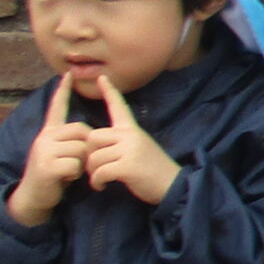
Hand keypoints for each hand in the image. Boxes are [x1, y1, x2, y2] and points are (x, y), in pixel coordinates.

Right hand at [9, 72, 93, 225]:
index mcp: (48, 132)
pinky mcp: (47, 165)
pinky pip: (76, 165)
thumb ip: (70, 141)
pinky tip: (64, 178)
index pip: (56, 107)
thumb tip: (91, 135)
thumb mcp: (60, 153)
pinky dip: (75, 174)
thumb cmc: (53, 174)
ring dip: (81, 163)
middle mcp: (44, 137)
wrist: (34, 196)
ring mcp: (43, 150)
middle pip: (83, 131)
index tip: (68, 74)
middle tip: (75, 162)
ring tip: (67, 171)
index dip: (62, 91)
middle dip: (86, 147)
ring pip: (81, 149)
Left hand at [82, 77, 181, 205]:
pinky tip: (102, 186)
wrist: (174, 185)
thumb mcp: (140, 149)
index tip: (101, 77)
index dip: (110, 92)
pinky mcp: (127, 166)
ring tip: (100, 180)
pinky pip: (100, 172)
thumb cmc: (154, 170)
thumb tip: (98, 148)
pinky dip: (97, 182)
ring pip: (94, 157)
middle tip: (96, 168)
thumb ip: (121, 143)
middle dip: (89, 154)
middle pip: (93, 137)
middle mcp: (131, 136)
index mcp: (133, 130)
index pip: (119, 107)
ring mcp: (130, 150)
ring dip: (92, 173)